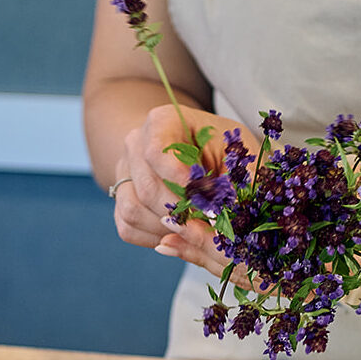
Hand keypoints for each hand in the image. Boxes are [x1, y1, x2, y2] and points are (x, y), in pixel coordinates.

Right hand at [112, 104, 261, 283]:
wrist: (198, 150)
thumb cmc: (221, 147)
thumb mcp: (237, 150)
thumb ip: (239, 175)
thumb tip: (234, 209)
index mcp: (162, 122)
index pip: (157, 151)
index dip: (179, 178)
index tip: (205, 195)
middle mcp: (135, 144)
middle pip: (147, 187)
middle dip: (181, 211)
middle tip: (209, 221)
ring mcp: (124, 172)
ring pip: (133, 209)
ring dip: (167, 227)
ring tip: (196, 227)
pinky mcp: (121, 198)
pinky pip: (128, 227)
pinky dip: (154, 237)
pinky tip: (178, 234)